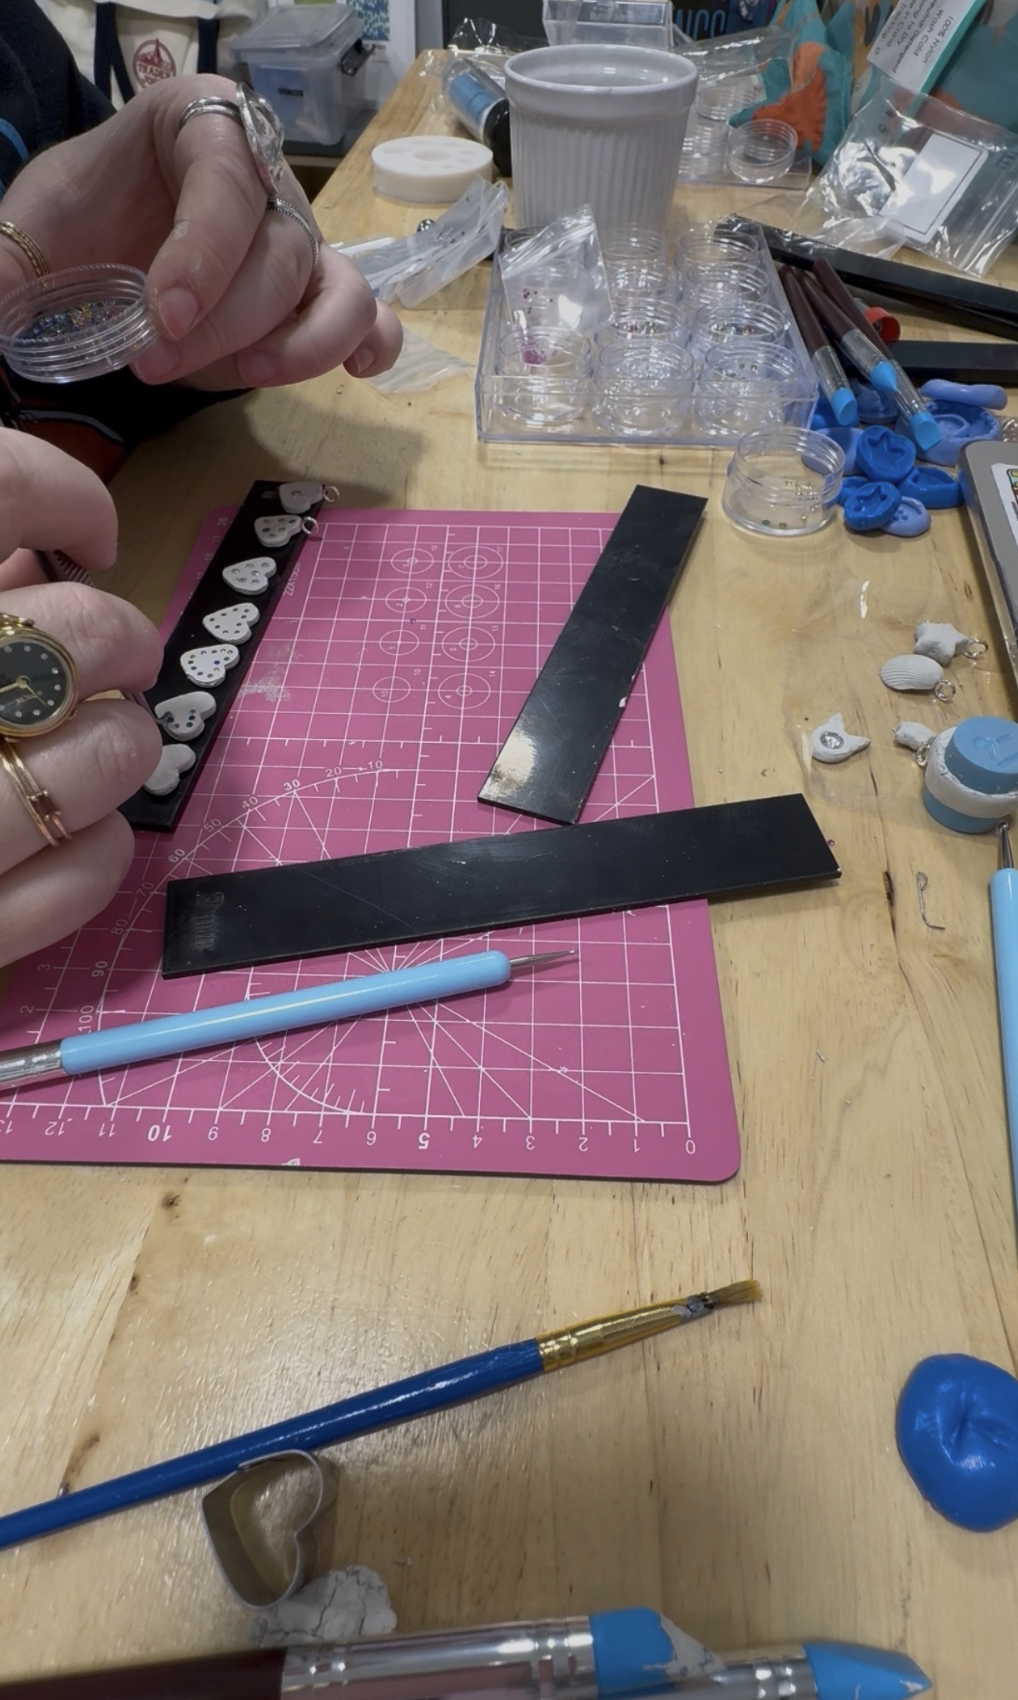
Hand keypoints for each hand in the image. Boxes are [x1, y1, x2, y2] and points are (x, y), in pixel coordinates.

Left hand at [0, 75, 402, 391]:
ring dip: (304, 343)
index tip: (161, 317)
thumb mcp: (33, 228)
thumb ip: (8, 268)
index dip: (201, 257)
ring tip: (251, 377)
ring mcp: (299, 240)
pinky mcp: (316, 295)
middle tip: (150, 364)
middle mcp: (267, 178)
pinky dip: (369, 343)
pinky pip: (368, 314)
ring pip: (337, 288)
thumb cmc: (80, 220)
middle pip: (278, 253)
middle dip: (222, 322)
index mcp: (199, 123)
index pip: (226, 185)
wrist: (101, 244)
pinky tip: (355, 372)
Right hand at [0, 432, 162, 967]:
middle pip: (70, 637)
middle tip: (116, 651)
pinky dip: (99, 843)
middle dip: (118, 636)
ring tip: (97, 742)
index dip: (59, 497)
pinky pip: (82, 874)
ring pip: (101, 756)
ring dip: (121, 740)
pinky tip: (69, 829)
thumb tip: (25, 559)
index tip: (84, 536)